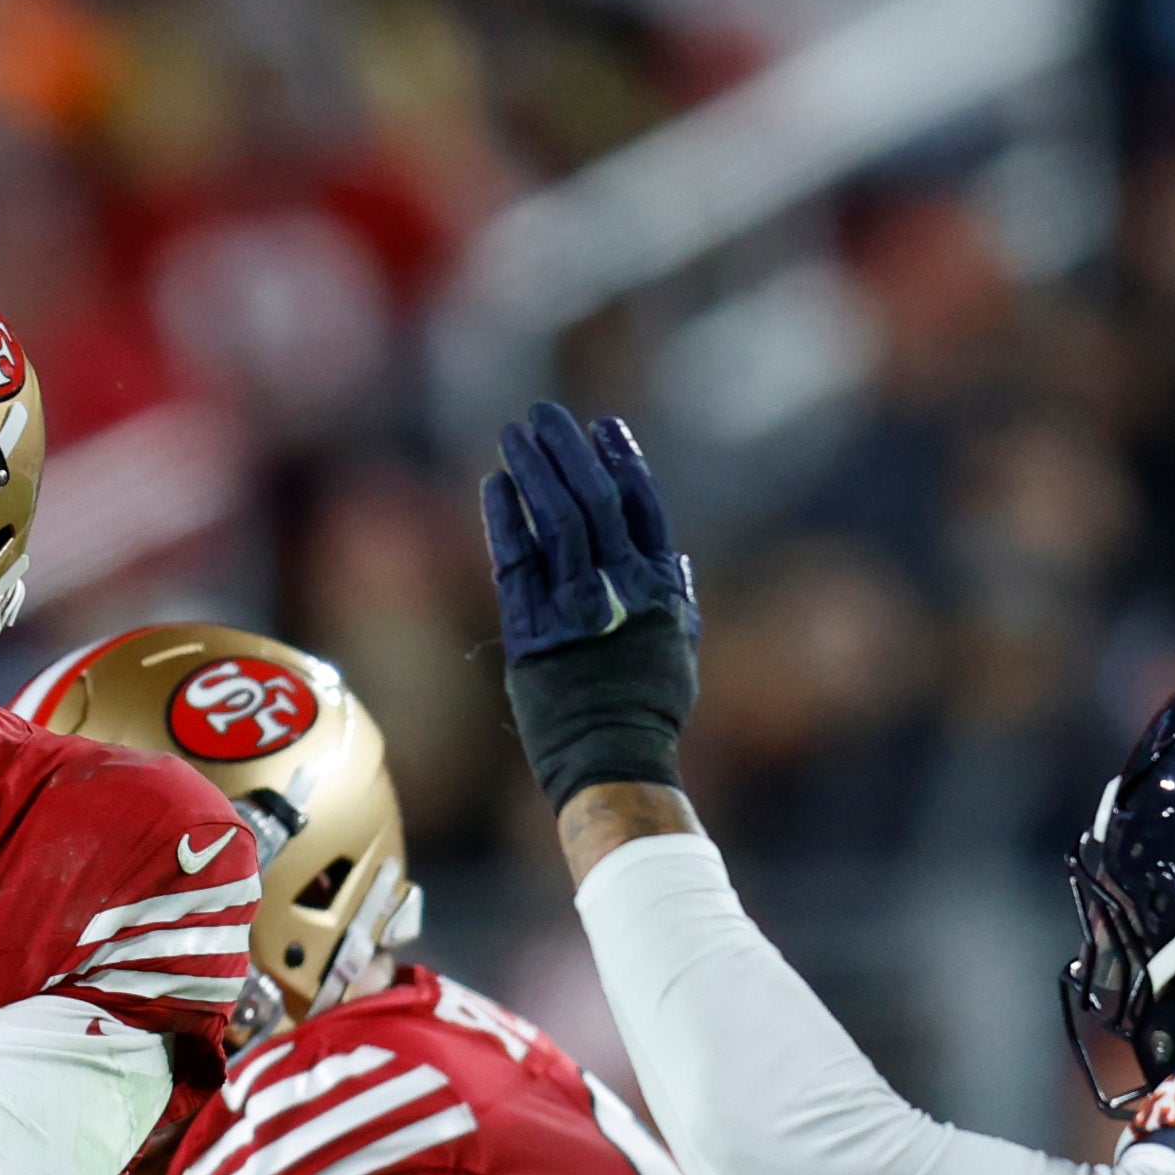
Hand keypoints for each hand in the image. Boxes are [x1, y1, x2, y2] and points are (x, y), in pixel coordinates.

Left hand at [480, 403, 700, 809]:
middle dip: (568, 450)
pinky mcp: (532, 632)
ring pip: (555, 520)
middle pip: (593, 498)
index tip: (602, 428)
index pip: (640, 505)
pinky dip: (505, 519)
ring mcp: (575, 608)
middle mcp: (620, 589)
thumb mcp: (680, 650)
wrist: (611, 759)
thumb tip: (675, 559)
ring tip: (515, 434)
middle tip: (544, 415)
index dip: (621, 461)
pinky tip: (495, 485)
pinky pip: (516, 562)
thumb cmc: (648, 710)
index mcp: (659, 586)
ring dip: (534, 470)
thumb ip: (676, 598)